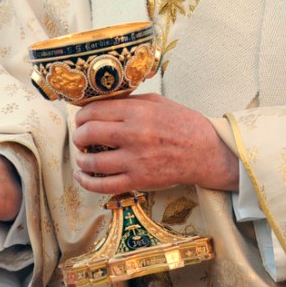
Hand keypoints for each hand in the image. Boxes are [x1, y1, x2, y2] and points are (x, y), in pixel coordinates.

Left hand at [73, 92, 238, 193]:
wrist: (207, 152)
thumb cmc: (182, 124)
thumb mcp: (156, 102)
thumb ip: (128, 102)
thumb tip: (98, 103)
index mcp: (137, 112)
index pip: (94, 111)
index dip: (81, 116)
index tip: (81, 120)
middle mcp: (134, 134)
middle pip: (88, 133)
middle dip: (78, 135)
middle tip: (81, 138)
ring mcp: (136, 160)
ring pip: (92, 160)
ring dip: (80, 158)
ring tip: (82, 156)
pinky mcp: (139, 180)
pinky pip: (104, 184)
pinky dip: (87, 181)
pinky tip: (82, 175)